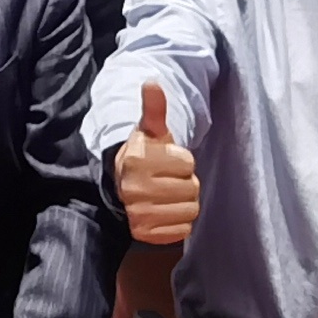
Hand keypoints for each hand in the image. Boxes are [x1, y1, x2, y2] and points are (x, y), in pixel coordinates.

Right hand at [115, 82, 200, 246]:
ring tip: (168, 194)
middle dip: (185, 183)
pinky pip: (183, 231)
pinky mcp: (145, 234)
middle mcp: (135, 190)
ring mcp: (139, 215)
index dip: (183, 161)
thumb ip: (154, 108)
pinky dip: (179, 222)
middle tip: (168, 179)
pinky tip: (166, 211)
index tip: (167, 161)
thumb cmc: (146, 155)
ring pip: (190, 211)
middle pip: (191, 189)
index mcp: (137, 161)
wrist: (126, 183)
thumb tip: (152, 82)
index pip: (188, 164)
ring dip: (184, 203)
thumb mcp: (151, 130)